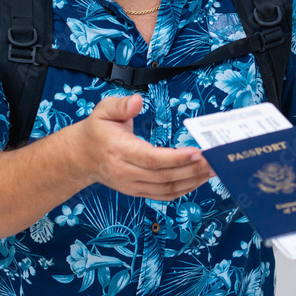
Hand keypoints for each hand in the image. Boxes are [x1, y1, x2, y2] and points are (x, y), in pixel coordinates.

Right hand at [73, 94, 211, 200]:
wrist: (81, 156)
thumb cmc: (97, 130)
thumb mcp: (103, 110)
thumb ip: (121, 104)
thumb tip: (137, 101)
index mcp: (119, 150)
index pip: (152, 158)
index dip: (177, 158)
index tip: (198, 152)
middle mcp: (125, 172)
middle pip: (164, 177)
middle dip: (193, 170)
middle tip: (215, 161)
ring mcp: (131, 185)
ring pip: (167, 189)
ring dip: (192, 181)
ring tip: (213, 170)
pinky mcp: (137, 191)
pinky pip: (163, 195)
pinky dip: (184, 190)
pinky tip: (198, 180)